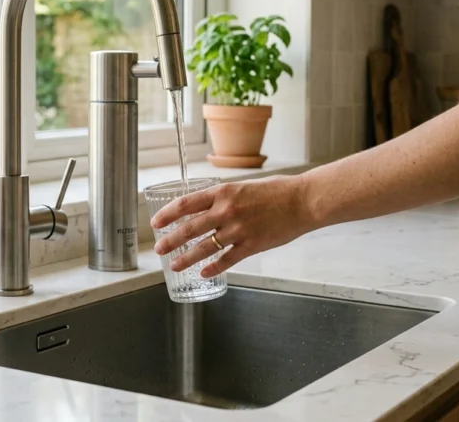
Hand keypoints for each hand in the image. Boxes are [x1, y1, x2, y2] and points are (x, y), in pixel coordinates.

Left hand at [151, 175, 312, 277]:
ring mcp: (238, 230)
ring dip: (186, 258)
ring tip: (175, 265)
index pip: (186, 204)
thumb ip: (223, 198)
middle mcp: (226, 211)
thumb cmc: (276, 191)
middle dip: (171, 241)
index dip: (167, 215)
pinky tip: (203, 273)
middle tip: (159, 249)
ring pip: (204, 248)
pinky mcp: (252, 245)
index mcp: (223, 192)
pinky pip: (227, 260)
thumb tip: (204, 208)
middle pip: (189, 229)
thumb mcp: (242, 186)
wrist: (303, 200)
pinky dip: (213, 268)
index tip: (156, 223)